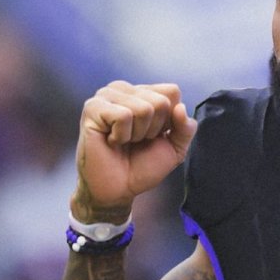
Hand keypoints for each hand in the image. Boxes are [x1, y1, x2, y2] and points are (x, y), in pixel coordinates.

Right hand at [72, 81, 197, 221]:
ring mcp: (107, 96)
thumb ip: (186, 128)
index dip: (170, 121)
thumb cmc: (141, 167)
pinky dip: (122, 135)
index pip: (172, 92)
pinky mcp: (93, 108)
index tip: (153, 136)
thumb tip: (180, 107)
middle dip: (154, 129)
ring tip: (123, 141)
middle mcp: (124, 90)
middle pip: (161, 101)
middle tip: (136, 141)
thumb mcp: (175, 148)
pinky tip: (111, 141)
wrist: (117, 190)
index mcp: (143, 93)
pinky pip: (123, 116)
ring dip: (138, 134)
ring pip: (144, 108)